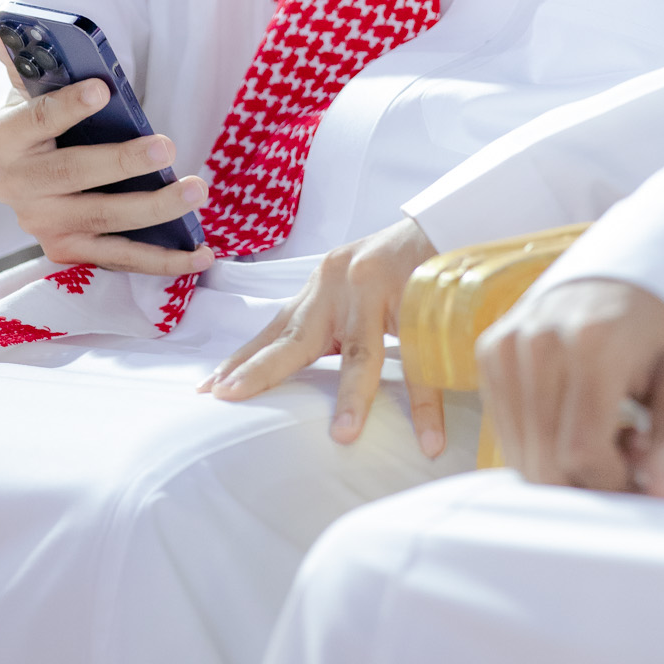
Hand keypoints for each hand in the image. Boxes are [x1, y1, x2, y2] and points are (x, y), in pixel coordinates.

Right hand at [0, 22, 213, 275]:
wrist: (32, 166)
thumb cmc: (45, 115)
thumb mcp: (32, 84)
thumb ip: (28, 57)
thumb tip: (9, 25)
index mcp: (2, 138)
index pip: (34, 119)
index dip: (67, 105)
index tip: (103, 87)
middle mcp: (14, 187)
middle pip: (72, 175)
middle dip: (122, 162)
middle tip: (167, 147)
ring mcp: (42, 225)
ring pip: (102, 220)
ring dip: (154, 208)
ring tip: (197, 189)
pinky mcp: (69, 252)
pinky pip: (120, 259)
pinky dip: (163, 260)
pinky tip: (203, 253)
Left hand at [198, 217, 442, 451]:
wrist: (454, 223)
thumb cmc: (405, 263)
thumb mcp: (359, 288)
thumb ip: (335, 322)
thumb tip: (309, 367)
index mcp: (324, 286)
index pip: (275, 328)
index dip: (244, 360)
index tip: (208, 389)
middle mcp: (343, 284)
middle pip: (296, 338)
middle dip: (261, 371)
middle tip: (228, 398)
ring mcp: (381, 290)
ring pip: (362, 353)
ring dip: (353, 398)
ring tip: (342, 436)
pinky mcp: (420, 298)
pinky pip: (424, 361)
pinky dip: (427, 406)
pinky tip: (430, 440)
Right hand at [477, 278, 663, 496]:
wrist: (622, 269)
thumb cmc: (662, 325)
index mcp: (592, 343)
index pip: (581, 453)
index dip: (611, 485)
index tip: (640, 482)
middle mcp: (539, 340)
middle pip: (543, 461)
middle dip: (586, 484)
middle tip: (625, 462)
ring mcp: (507, 344)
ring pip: (520, 452)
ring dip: (561, 466)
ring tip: (605, 435)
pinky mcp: (490, 350)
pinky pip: (505, 429)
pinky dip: (538, 444)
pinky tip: (574, 421)